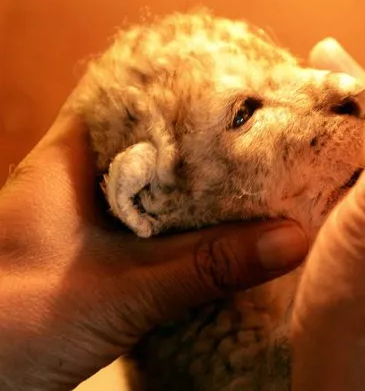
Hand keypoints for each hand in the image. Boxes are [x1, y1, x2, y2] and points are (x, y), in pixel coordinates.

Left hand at [0, 109, 307, 389]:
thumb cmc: (12, 325)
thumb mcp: (120, 291)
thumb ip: (206, 265)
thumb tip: (292, 237)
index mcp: (71, 159)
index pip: (134, 94)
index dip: (187, 84)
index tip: (243, 85)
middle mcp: (83, 180)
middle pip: (156, 137)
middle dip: (210, 137)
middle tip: (269, 133)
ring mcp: (92, 218)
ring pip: (160, 184)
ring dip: (205, 185)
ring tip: (263, 175)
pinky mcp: (102, 255)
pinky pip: (159, 225)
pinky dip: (194, 224)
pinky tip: (230, 231)